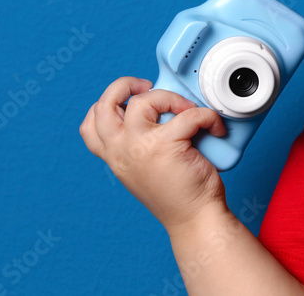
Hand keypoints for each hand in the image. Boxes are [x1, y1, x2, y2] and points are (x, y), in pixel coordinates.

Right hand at [79, 77, 229, 230]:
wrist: (195, 219)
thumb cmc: (178, 194)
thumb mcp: (144, 169)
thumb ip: (139, 145)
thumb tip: (158, 114)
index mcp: (114, 157)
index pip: (90, 125)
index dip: (105, 104)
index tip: (128, 100)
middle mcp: (120, 150)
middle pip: (104, 104)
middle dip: (124, 84)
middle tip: (147, 86)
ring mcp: (140, 147)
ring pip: (143, 101)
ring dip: (169, 96)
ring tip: (186, 109)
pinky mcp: (166, 145)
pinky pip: (187, 114)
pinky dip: (206, 116)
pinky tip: (213, 127)